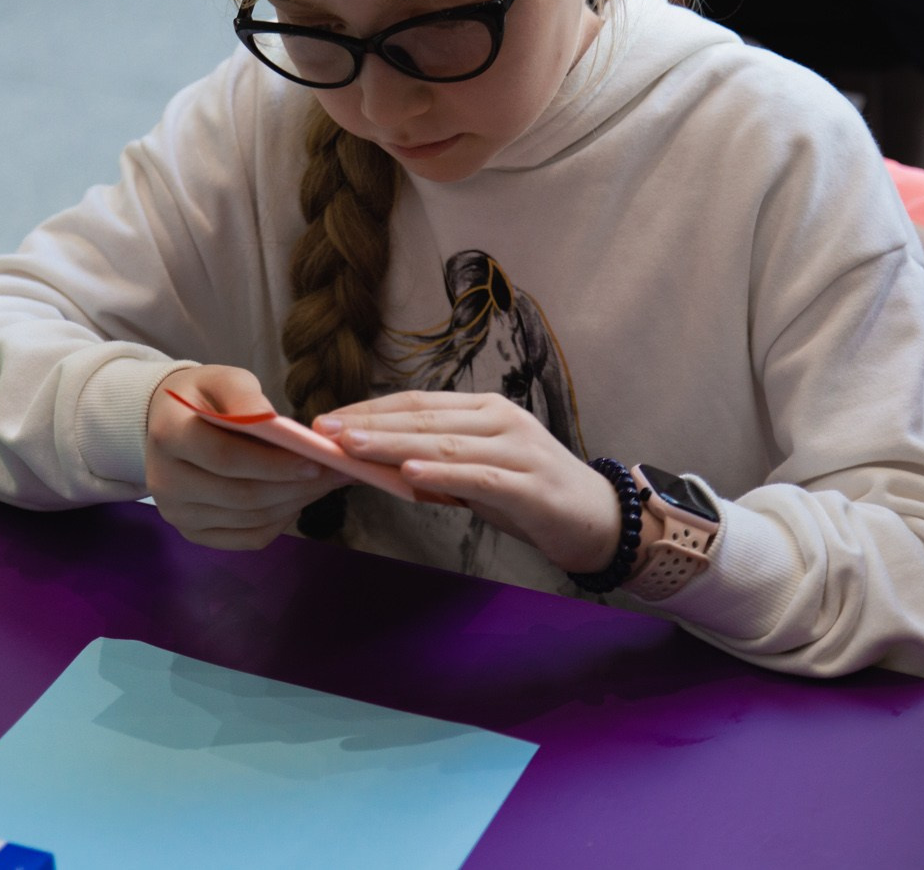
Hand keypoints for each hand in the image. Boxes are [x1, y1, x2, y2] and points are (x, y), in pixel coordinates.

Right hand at [145, 365, 343, 550]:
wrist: (169, 423)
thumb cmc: (204, 398)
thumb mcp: (223, 379)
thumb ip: (246, 397)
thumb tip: (275, 423)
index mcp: (168, 435)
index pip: (225, 458)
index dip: (273, 464)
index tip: (315, 461)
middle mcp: (164, 481)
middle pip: (241, 495)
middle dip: (295, 486)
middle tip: (335, 474)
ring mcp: (177, 513)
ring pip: (249, 519)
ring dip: (295, 503)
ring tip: (326, 484)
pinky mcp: (192, 533)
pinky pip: (248, 538)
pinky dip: (280, 522)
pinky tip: (297, 500)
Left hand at [314, 391, 623, 572]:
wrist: (598, 520)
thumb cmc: (530, 494)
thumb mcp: (479, 471)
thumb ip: (438, 462)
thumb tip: (377, 464)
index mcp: (485, 409)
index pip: (418, 402)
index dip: (371, 409)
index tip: (329, 419)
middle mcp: (501, 420)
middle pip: (424, 418)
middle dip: (370, 424)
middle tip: (325, 430)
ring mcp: (518, 450)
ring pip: (444, 444)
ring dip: (393, 445)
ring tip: (352, 446)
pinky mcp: (529, 485)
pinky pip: (477, 477)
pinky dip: (440, 474)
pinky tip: (408, 475)